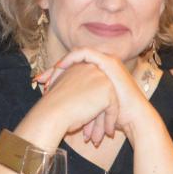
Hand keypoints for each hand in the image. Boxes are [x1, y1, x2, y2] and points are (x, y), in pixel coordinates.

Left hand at [37, 49, 156, 147]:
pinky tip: (61, 67)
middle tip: (39, 79)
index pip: (73, 69)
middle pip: (72, 61)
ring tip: (47, 78)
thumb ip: (79, 102)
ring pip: (76, 56)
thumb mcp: (91, 108)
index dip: (55, 75)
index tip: (41, 83)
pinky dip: (71, 58)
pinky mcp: (109, 62)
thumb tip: (58, 105)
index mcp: (98, 74)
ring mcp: (107, 62)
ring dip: (60, 66)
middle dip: (53, 71)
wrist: (133, 121)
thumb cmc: (113, 118)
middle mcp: (103, 65)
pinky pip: (85, 53)